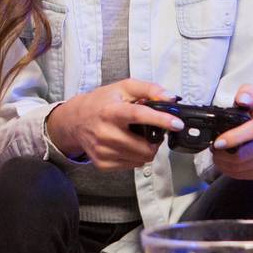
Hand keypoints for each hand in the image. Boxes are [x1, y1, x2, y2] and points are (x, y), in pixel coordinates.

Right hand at [46, 79, 181, 170]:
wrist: (75, 121)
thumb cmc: (102, 102)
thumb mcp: (124, 87)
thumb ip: (149, 89)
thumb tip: (171, 98)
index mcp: (110, 111)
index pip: (138, 116)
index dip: (160, 119)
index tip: (177, 123)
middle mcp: (105, 133)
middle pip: (144, 146)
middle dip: (156, 140)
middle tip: (154, 131)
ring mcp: (103, 151)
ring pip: (141, 158)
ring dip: (147, 148)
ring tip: (139, 136)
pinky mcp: (103, 163)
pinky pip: (132, 165)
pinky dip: (136, 156)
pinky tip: (128, 144)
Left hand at [211, 85, 252, 180]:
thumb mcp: (252, 100)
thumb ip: (246, 93)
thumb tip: (242, 99)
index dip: (234, 138)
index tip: (218, 143)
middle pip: (245, 154)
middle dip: (223, 154)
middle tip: (213, 149)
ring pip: (243, 167)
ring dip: (224, 163)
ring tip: (219, 155)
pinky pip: (247, 176)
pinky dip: (233, 172)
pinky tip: (229, 163)